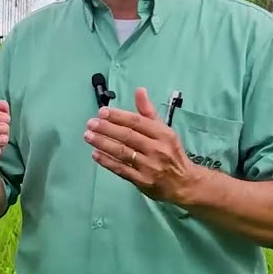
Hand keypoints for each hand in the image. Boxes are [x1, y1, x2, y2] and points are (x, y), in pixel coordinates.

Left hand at [83, 88, 200, 203]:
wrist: (185, 183)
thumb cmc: (171, 152)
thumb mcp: (164, 130)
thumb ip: (148, 112)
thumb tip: (139, 90)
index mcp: (163, 134)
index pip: (137, 122)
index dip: (118, 116)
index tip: (102, 112)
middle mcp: (157, 149)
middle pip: (128, 136)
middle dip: (106, 128)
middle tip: (90, 123)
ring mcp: (149, 166)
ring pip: (122, 152)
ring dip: (103, 143)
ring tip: (88, 136)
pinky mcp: (143, 181)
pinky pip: (121, 169)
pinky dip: (107, 161)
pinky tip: (95, 154)